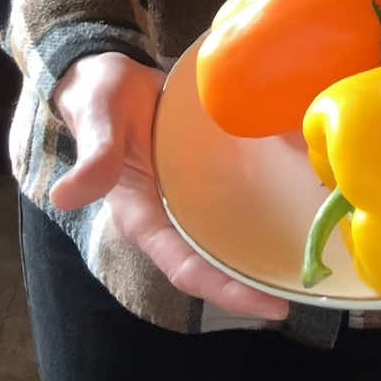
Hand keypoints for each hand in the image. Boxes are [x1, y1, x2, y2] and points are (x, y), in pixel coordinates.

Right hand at [50, 51, 288, 320]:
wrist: (108, 73)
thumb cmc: (99, 98)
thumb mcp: (97, 118)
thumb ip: (94, 155)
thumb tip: (65, 197)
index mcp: (142, 216)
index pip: (186, 268)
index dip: (227, 291)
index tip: (270, 308)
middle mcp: (170, 215)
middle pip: (217, 262)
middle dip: (257, 281)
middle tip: (307, 288)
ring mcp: (190, 196)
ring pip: (231, 233)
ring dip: (266, 246)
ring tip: (315, 254)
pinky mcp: (206, 172)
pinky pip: (239, 195)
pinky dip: (268, 200)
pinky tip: (303, 194)